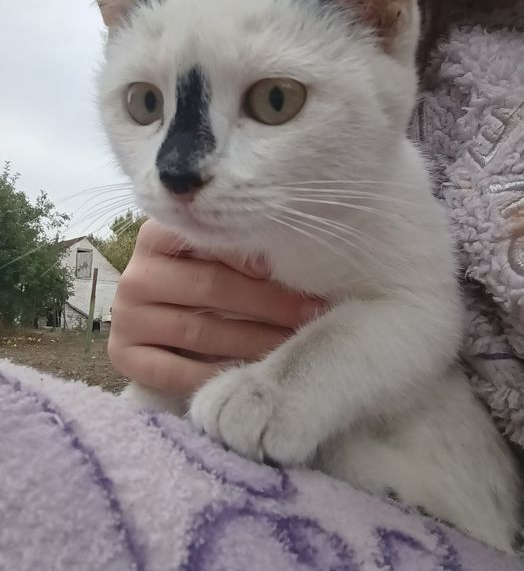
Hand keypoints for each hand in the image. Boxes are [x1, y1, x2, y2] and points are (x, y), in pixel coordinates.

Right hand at [108, 219, 322, 401]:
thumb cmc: (199, 283)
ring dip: (252, 341)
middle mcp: (137, 273)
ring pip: (197, 330)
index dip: (246, 254)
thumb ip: (237, 251)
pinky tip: (248, 376)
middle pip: (209, 286)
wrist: (158, 327)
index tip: (284, 269)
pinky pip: (172, 371)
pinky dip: (213, 376)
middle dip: (268, 302)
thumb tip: (294, 255)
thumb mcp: (212, 260)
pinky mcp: (123, 355)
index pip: (202, 238)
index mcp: (157, 236)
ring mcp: (126, 316)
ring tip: (292, 344)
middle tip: (311, 312)